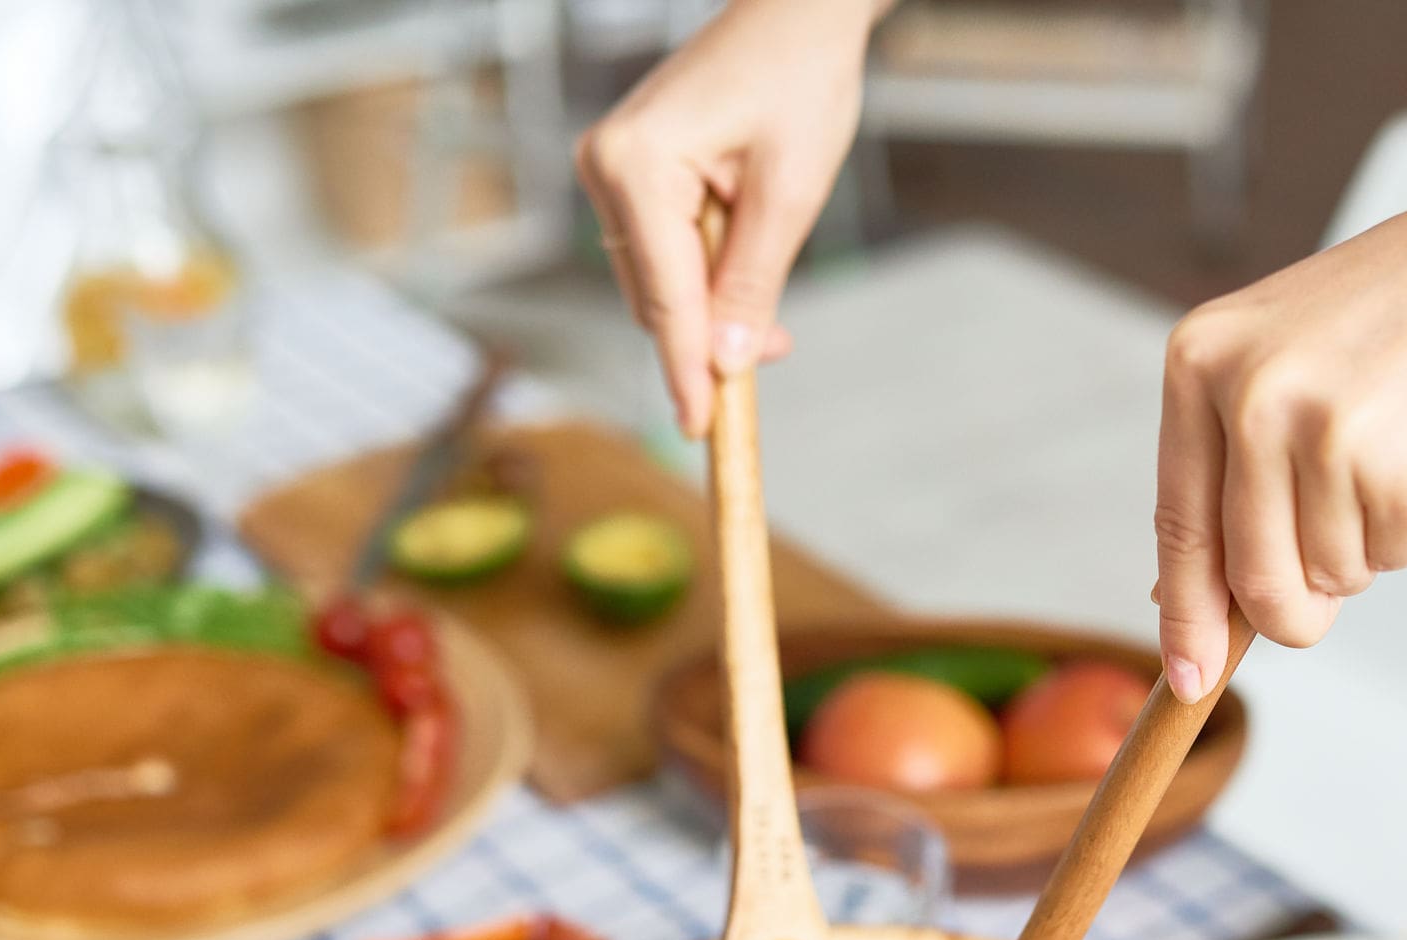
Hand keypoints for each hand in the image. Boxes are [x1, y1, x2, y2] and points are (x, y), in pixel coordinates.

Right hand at [575, 0, 884, 435]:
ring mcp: (611, 169)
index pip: (664, 297)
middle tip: (772, 358)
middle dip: (709, 338)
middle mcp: (606, 166)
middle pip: (653, 296)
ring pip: (657, 282)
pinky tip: (744, 276)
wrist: (797, 15)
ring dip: (711, 309)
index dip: (688, 369)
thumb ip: (752, 282)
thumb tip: (726, 362)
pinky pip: (661, 253)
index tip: (699, 431)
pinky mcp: (631, 173)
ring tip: (771, 314)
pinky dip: (703, 279)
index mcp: (636, 166)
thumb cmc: (800, 80)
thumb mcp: (790, 194)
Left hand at [1153, 181, 1406, 696]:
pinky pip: (1392, 560)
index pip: (1179, 521)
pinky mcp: (1402, 475)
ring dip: (1364, 548)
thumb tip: (1176, 594)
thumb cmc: (1401, 319)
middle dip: (1292, 609)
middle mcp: (1251, 395)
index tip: (1187, 680)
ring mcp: (1327, 435)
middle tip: (1327, 591)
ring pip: (1326, 578)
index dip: (1186, 616)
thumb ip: (1223, 466)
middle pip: (1251, 578)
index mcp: (1202, 359)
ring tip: (1393, 453)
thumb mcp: (1283, 356)